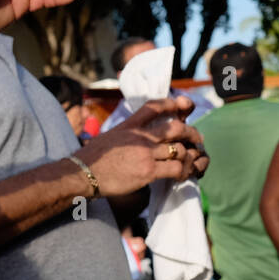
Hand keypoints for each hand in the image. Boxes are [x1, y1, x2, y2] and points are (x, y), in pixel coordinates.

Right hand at [76, 97, 208, 195]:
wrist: (81, 174)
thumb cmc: (91, 159)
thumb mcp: (109, 137)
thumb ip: (126, 134)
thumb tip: (133, 137)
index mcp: (129, 126)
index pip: (154, 107)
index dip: (172, 104)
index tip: (182, 106)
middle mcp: (139, 137)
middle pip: (176, 128)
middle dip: (192, 134)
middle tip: (197, 141)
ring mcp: (145, 153)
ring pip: (180, 149)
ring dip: (189, 156)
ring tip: (190, 162)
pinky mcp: (148, 171)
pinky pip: (177, 168)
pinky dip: (184, 171)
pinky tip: (182, 175)